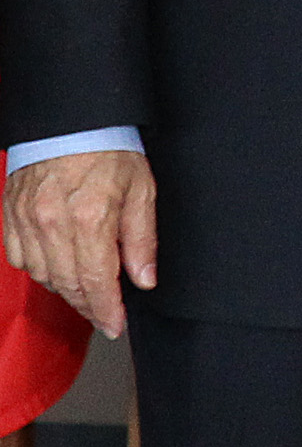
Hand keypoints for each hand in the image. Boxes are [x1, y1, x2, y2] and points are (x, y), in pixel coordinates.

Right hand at [2, 151, 154, 338]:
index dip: (107, 310)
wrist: (71, 121)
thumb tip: (144, 278)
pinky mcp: (11, 216)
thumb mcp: (142, 190)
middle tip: (104, 315)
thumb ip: (142, 239)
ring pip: (43, 275)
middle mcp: (53, 224)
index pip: (97, 281)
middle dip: (89, 306)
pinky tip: (58, 268)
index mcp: (90, 218)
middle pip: (68, 284)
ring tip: (87, 292)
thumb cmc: (110, 150)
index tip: (116, 325)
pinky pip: (21, 258)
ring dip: (66, 289)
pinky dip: (40, 270)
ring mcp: (27, 221)